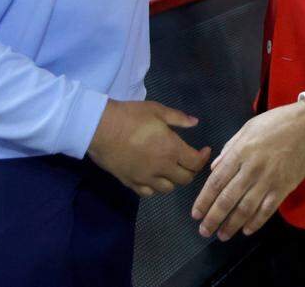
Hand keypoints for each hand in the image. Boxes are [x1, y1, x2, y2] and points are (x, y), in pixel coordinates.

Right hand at [88, 99, 210, 197]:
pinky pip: (148, 193)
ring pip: (167, 189)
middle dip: (191, 170)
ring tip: (170, 168)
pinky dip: (154, 187)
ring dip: (173, 180)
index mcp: (171, 149)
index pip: (195, 162)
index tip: (204, 150)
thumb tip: (195, 122)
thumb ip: (178, 118)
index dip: (203, 158)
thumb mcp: (157, 110)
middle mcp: (161, 168)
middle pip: (185, 179)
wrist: (100, 128)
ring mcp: (145, 178)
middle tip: (188, 160)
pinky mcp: (130, 183)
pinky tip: (152, 177)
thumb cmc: (130, 116)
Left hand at [192, 100, 304, 240]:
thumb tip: (214, 169)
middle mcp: (251, 169)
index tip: (196, 213)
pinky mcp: (284, 189)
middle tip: (204, 230)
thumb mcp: (248, 128)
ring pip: (246, 209)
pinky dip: (256, 223)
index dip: (204, 200)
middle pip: (227, 199)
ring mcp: (268, 181)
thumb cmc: (275, 124)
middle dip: (213, 217)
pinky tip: (246, 230)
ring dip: (232, 225)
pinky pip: (267, 210)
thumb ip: (229, 149)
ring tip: (222, 235)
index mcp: (240, 152)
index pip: (216, 181)